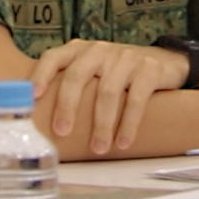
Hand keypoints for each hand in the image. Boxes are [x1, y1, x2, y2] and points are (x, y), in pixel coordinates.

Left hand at [30, 39, 187, 154]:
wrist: (164, 62)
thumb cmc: (117, 74)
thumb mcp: (94, 71)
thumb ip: (72, 84)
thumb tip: (41, 120)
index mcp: (80, 50)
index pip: (54, 57)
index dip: (41, 75)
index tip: (33, 98)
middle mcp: (100, 50)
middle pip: (77, 75)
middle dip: (68, 106)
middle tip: (62, 132)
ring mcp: (125, 57)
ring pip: (107, 91)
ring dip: (101, 124)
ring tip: (98, 148)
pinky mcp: (149, 69)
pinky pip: (136, 98)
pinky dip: (129, 123)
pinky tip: (123, 142)